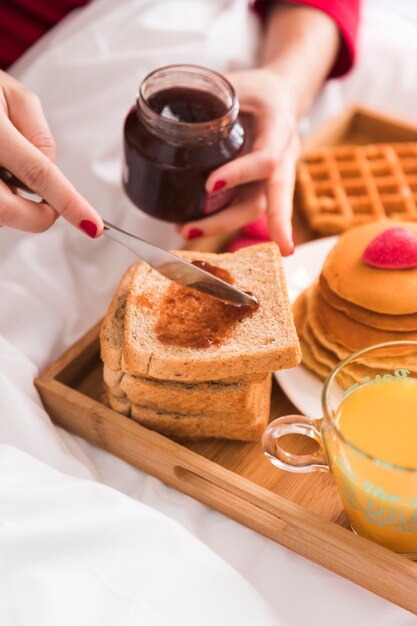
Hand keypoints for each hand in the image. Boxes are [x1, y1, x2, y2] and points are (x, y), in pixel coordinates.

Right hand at [0, 71, 101, 236]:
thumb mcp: (13, 97)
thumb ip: (39, 137)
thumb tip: (50, 173)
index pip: (38, 173)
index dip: (68, 203)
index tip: (91, 225)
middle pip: (7, 210)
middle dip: (37, 216)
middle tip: (49, 205)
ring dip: (10, 202)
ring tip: (6, 169)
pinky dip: (0, 196)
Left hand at [177, 69, 298, 255]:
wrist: (285, 98)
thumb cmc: (258, 90)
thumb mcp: (236, 81)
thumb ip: (204, 90)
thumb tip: (151, 103)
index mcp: (279, 126)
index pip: (267, 159)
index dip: (240, 174)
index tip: (210, 186)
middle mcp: (284, 156)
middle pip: (271, 199)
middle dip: (242, 223)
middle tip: (201, 234)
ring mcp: (275, 177)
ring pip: (255, 209)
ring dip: (223, 226)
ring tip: (187, 231)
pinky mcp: (262, 187)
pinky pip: (246, 208)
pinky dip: (222, 221)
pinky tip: (196, 227)